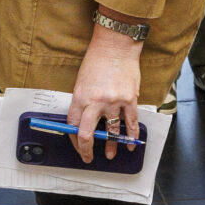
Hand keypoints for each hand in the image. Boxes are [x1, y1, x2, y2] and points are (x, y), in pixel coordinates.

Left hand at [67, 21, 145, 163]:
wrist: (115, 46)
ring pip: (111, 132)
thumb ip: (83, 102)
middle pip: (88, 134)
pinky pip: (130, 123)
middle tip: (88, 158)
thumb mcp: (81, 82)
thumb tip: (84, 122)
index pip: (73, 126)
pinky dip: (131, 136)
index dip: (74, 139)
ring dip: (111, 146)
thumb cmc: (97, 61)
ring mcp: (113, 101)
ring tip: (111, 153)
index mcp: (80, 97)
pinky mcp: (129, 99)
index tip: (77, 145)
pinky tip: (130, 143)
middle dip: (87, 150)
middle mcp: (95, 101)